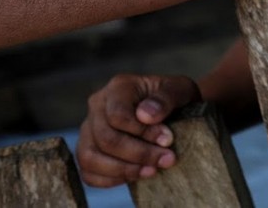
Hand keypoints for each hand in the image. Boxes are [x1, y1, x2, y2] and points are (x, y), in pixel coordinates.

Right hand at [76, 74, 200, 186]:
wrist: (173, 109)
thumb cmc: (175, 97)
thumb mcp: (180, 90)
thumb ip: (165, 98)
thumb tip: (146, 116)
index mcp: (119, 87)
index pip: (118, 116)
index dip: (143, 133)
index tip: (168, 140)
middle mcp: (98, 105)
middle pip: (106, 139)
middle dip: (139, 154)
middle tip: (167, 160)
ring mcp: (89, 129)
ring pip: (91, 158)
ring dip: (124, 170)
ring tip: (152, 171)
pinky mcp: (88, 149)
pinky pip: (88, 173)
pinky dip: (110, 180)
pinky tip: (136, 176)